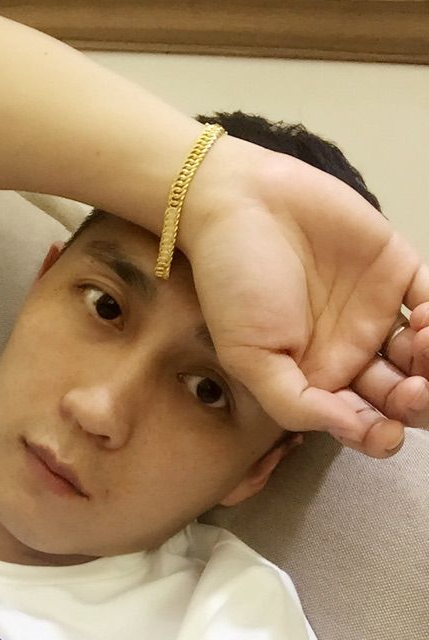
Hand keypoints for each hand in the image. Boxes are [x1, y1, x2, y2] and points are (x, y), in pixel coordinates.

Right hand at [183, 135, 428, 457]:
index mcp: (312, 375)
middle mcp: (348, 349)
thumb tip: (349, 430)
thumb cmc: (234, 282)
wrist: (242, 203)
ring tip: (423, 348)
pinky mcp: (395, 270)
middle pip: (400, 394)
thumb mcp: (247, 356)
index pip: (358, 420)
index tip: (384, 431)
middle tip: (414, 392)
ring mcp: (374, 310)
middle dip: (417, 405)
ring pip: (424, 355)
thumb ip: (292, 401)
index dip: (378, 435)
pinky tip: (427, 322)